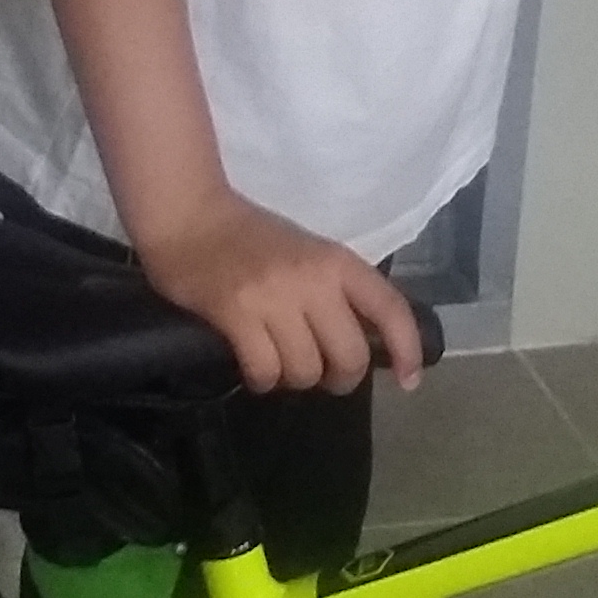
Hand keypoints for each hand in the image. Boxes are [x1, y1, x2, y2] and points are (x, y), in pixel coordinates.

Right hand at [137, 191, 426, 393]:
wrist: (188, 216)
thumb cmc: (248, 237)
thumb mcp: (307, 253)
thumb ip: (335, 290)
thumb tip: (360, 342)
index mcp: (337, 261)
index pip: (389, 308)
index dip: (407, 349)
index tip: (409, 380)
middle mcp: (313, 279)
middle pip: (350, 355)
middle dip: (340, 379)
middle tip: (323, 376)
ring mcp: (274, 297)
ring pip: (306, 370)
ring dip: (295, 379)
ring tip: (281, 365)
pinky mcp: (237, 313)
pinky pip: (266, 371)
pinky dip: (264, 381)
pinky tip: (257, 370)